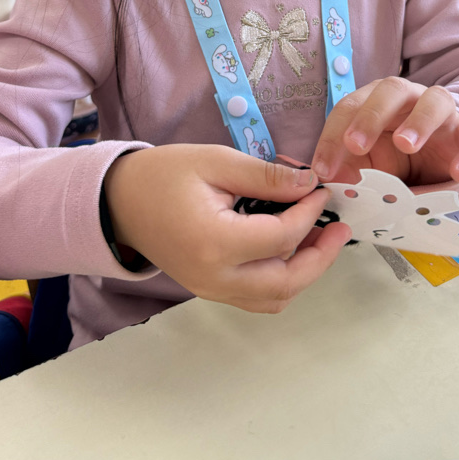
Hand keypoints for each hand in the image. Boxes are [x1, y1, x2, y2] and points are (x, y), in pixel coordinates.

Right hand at [103, 144, 350, 312]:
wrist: (119, 201)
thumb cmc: (164, 174)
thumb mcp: (216, 161)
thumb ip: (266, 176)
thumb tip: (309, 184)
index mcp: (214, 242)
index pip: (281, 238)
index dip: (309, 214)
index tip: (321, 189)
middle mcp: (214, 277)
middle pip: (285, 283)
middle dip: (320, 256)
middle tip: (340, 227)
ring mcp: (210, 289)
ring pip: (274, 297)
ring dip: (305, 272)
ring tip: (321, 238)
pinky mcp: (209, 289)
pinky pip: (256, 298)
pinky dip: (283, 280)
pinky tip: (292, 249)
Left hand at [310, 78, 458, 192]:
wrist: (445, 160)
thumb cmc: (398, 160)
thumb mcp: (369, 166)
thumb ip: (350, 172)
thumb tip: (328, 188)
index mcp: (377, 102)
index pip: (349, 108)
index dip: (332, 137)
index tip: (323, 170)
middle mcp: (410, 99)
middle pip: (391, 90)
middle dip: (370, 116)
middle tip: (355, 144)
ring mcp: (444, 114)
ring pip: (436, 101)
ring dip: (419, 121)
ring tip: (406, 144)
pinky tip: (458, 174)